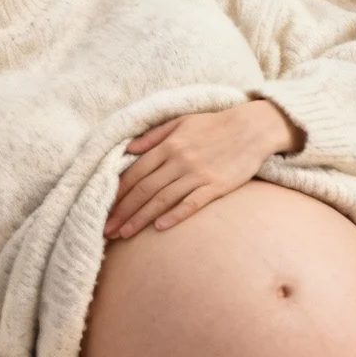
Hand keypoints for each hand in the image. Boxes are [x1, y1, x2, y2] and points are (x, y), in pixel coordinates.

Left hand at [104, 101, 303, 239]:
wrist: (252, 127)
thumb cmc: (214, 124)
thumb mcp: (180, 122)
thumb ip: (153, 136)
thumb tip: (128, 149)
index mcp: (168, 145)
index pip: (135, 173)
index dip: (117, 193)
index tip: (103, 208)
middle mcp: (179, 160)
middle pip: (144, 189)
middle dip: (123, 211)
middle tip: (106, 229)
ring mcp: (198, 174)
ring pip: (162, 199)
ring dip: (140, 218)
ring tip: (123, 234)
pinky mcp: (216, 186)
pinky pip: (191, 203)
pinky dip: (174, 215)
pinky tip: (159, 228)